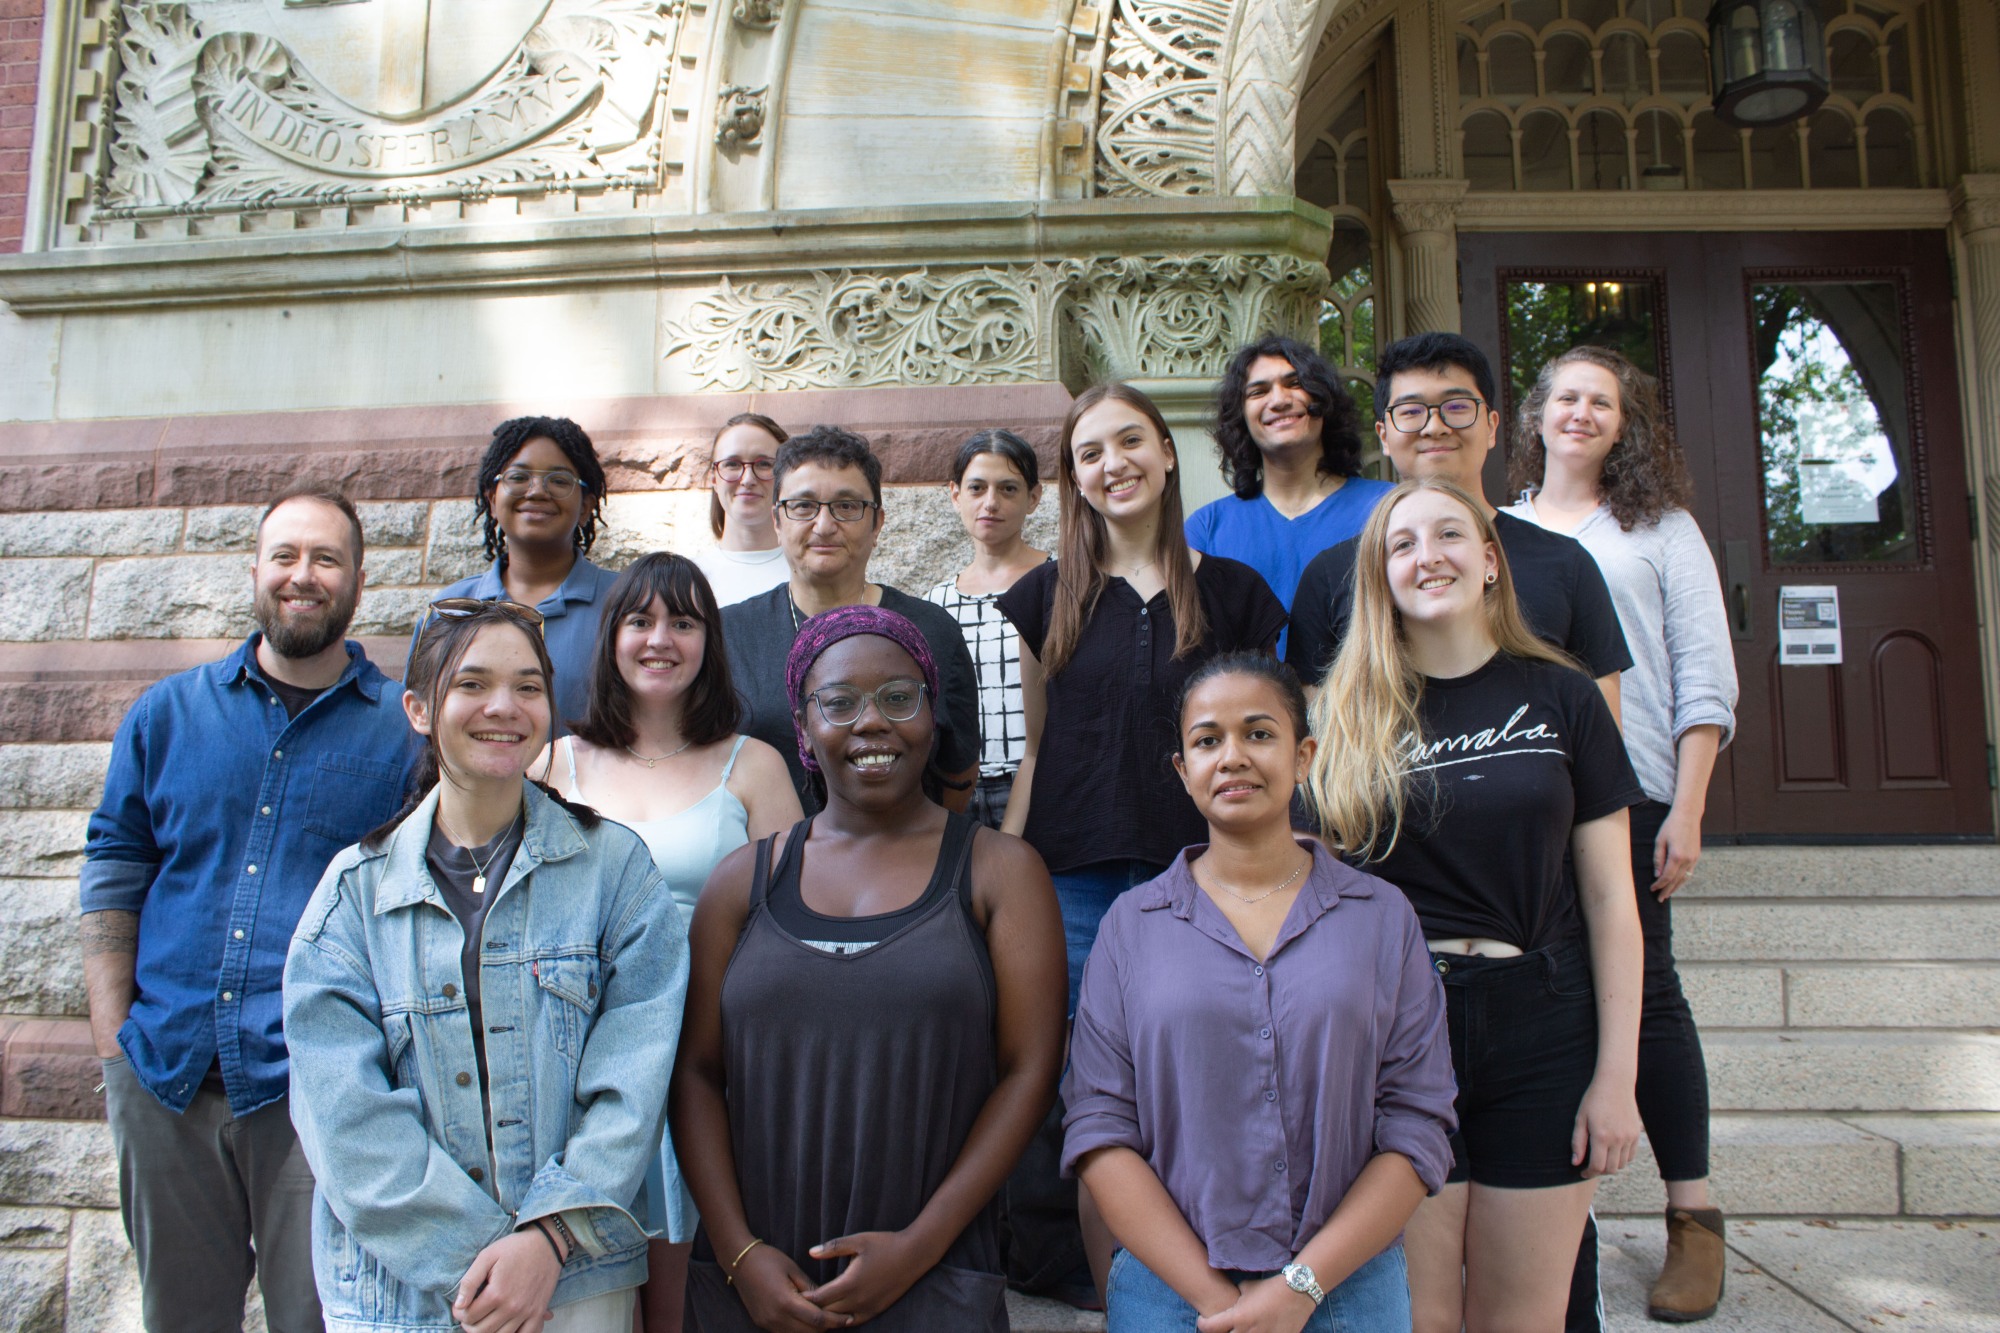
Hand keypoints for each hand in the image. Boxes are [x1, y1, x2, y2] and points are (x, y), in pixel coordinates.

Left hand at [453, 1229, 559, 1332]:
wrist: (547, 1244)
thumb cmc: (514, 1248)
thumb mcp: (487, 1256)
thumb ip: (469, 1281)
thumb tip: (458, 1305)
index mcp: (497, 1293)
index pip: (468, 1316)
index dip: (459, 1313)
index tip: (460, 1306)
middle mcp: (512, 1307)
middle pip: (481, 1331)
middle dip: (469, 1325)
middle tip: (470, 1314)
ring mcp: (526, 1312)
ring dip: (487, 1332)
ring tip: (485, 1320)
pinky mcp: (538, 1313)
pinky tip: (505, 1327)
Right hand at [732, 1242, 843, 1332]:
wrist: (739, 1261)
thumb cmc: (768, 1259)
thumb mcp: (793, 1269)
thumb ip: (810, 1288)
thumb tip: (827, 1301)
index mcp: (785, 1302)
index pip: (817, 1319)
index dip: (835, 1321)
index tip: (849, 1318)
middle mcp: (775, 1317)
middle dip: (826, 1328)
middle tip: (841, 1319)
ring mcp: (767, 1323)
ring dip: (812, 1331)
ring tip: (826, 1320)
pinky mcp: (762, 1323)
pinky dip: (798, 1330)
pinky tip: (807, 1320)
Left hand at [805, 1230, 930, 1325]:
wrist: (913, 1255)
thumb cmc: (884, 1244)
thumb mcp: (857, 1241)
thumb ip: (832, 1248)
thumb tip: (811, 1252)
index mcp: (849, 1283)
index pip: (820, 1298)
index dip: (806, 1297)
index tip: (794, 1293)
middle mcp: (857, 1300)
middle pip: (827, 1313)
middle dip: (814, 1309)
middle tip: (801, 1303)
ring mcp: (868, 1308)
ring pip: (840, 1320)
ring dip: (828, 1316)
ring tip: (816, 1310)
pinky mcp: (876, 1310)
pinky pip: (855, 1321)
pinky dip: (843, 1320)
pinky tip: (837, 1315)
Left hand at [1194, 1275, 1314, 1332]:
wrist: (1297, 1292)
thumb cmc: (1270, 1287)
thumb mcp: (1247, 1288)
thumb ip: (1235, 1299)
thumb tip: (1229, 1303)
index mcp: (1238, 1317)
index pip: (1210, 1327)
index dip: (1203, 1324)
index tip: (1204, 1320)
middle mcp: (1248, 1331)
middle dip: (1221, 1332)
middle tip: (1223, 1326)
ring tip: (1242, 1327)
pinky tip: (1258, 1329)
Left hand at [1571, 1074, 1641, 1177]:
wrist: (1615, 1083)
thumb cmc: (1594, 1099)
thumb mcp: (1580, 1118)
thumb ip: (1578, 1142)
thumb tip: (1575, 1163)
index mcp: (1601, 1136)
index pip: (1597, 1167)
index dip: (1588, 1173)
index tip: (1582, 1172)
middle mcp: (1618, 1139)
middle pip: (1611, 1169)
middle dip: (1599, 1171)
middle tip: (1590, 1166)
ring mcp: (1629, 1137)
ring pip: (1621, 1164)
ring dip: (1611, 1166)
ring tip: (1601, 1158)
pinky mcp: (1636, 1134)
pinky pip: (1631, 1156)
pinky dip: (1622, 1159)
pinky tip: (1613, 1152)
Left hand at [1651, 803, 1702, 899]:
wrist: (1688, 815)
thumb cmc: (1670, 826)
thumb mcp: (1659, 841)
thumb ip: (1658, 859)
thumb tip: (1657, 875)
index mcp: (1677, 856)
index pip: (1667, 877)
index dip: (1659, 885)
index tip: (1652, 889)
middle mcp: (1687, 860)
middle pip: (1676, 881)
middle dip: (1667, 891)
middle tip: (1659, 899)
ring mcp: (1694, 858)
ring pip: (1684, 878)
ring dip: (1676, 888)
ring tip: (1668, 895)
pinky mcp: (1696, 856)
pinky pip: (1689, 872)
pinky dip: (1683, 880)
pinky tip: (1677, 883)